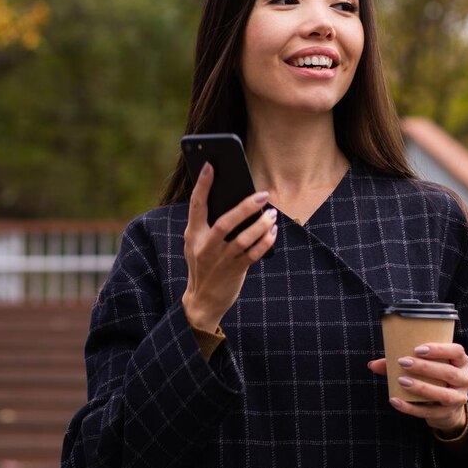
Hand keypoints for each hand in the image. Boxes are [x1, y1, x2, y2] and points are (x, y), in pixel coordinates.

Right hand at [181, 163, 278, 331]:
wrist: (202, 302)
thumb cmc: (203, 266)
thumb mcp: (196, 245)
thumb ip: (207, 225)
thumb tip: (230, 200)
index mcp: (194, 235)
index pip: (196, 205)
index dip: (202, 185)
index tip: (210, 165)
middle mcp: (205, 247)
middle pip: (225, 222)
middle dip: (245, 207)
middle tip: (262, 194)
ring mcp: (220, 260)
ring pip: (243, 239)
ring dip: (261, 225)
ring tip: (272, 213)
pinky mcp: (234, 272)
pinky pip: (253, 254)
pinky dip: (265, 242)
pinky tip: (273, 232)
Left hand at [367, 342, 467, 431]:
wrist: (446, 406)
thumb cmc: (433, 377)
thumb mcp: (426, 366)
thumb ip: (401, 362)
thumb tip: (372, 364)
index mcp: (461, 361)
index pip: (457, 351)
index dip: (440, 349)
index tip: (417, 348)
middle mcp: (465, 379)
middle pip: (449, 373)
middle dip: (425, 367)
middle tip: (403, 362)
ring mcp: (458, 398)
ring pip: (443, 394)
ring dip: (421, 387)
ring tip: (401, 381)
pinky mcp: (447, 414)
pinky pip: (429, 412)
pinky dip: (411, 407)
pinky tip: (395, 401)